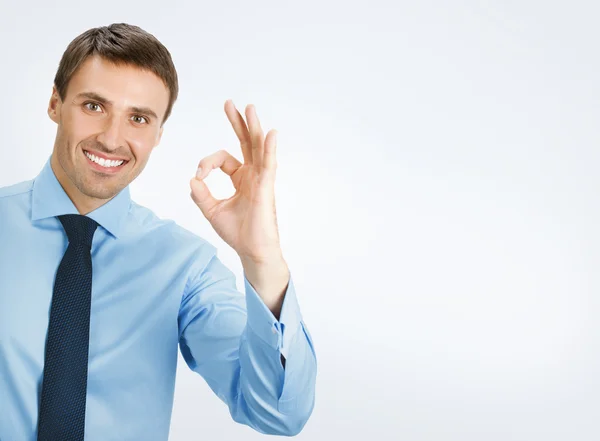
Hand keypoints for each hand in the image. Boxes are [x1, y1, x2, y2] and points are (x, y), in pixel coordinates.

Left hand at [189, 100, 282, 262]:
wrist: (252, 251)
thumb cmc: (238, 233)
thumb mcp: (212, 211)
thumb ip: (201, 194)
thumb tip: (193, 179)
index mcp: (241, 178)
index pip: (223, 158)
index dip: (207, 162)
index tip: (199, 175)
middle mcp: (253, 175)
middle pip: (246, 142)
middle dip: (238, 123)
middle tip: (230, 104)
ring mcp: (261, 180)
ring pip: (257, 148)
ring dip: (253, 127)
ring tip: (249, 108)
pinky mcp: (266, 188)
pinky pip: (268, 164)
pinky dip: (269, 149)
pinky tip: (269, 134)